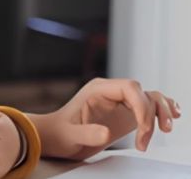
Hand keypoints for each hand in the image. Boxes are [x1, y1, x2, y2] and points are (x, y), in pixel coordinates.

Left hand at [37, 78, 180, 160]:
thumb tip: (106, 133)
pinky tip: (172, 117)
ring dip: (161, 113)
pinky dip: (162, 110)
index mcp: (98, 89)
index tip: (143, 129)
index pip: (130, 88)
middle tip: (147, 139)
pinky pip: (149, 105)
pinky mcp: (126, 112)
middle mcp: (111, 91)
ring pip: (150, 99)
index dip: (142, 106)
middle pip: (143, 94)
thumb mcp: (70, 136)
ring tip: (164, 130)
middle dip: (152, 115)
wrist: (56, 137)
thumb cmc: (60, 134)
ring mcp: (120, 101)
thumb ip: (86, 133)